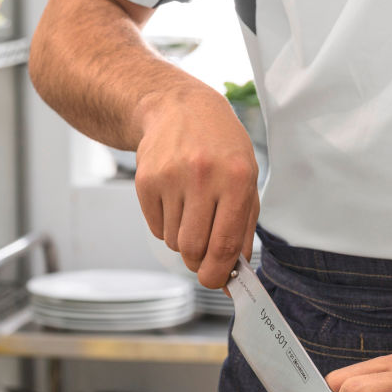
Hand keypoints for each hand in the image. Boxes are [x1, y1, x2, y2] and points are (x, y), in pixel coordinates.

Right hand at [134, 88, 259, 287]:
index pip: (224, 243)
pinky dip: (167, 226)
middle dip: (198, 262)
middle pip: (193, 248)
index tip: (216, 283)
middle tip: (203, 257)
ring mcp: (170, 177)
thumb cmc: (221, 149)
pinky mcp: (145, 181)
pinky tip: (175, 200)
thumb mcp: (247, 180)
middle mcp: (203, 177)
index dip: (219, 273)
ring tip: (192, 211)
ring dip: (183, 240)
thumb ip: (244, 228)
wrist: (179, 108)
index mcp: (236, 179)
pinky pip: (156, 228)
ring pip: (173, 241)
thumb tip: (236, 272)